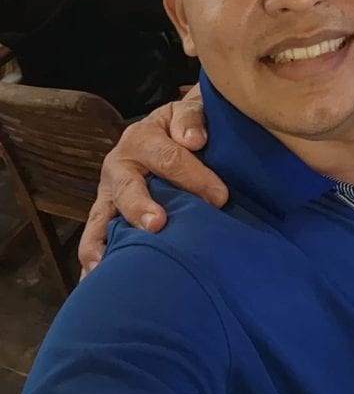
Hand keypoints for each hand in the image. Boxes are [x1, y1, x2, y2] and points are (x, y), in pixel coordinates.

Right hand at [78, 90, 227, 273]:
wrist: (170, 131)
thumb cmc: (183, 127)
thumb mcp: (188, 112)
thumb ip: (191, 120)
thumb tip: (195, 140)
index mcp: (141, 137)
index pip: (168, 158)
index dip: (194, 177)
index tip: (220, 197)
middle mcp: (118, 165)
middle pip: (128, 189)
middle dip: (141, 208)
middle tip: (158, 225)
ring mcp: (108, 194)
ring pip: (101, 218)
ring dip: (108, 241)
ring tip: (115, 262)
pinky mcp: (104, 216)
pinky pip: (93, 238)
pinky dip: (92, 259)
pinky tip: (95, 280)